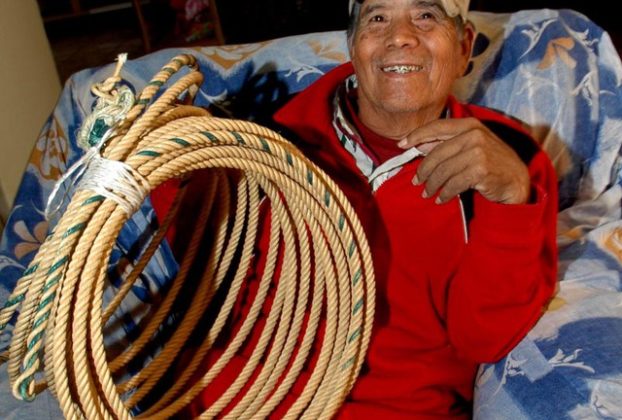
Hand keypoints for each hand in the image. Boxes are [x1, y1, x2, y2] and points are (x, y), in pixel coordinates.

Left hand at [398, 118, 529, 204]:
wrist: (515, 179)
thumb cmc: (489, 162)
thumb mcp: (470, 146)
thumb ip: (446, 143)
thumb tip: (418, 145)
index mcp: (469, 125)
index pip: (436, 127)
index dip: (416, 135)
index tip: (401, 145)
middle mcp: (474, 135)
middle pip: (436, 153)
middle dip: (423, 170)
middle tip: (416, 182)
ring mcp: (479, 152)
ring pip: (443, 170)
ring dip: (432, 185)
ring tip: (427, 193)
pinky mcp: (481, 170)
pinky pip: (453, 183)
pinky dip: (445, 193)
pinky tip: (441, 198)